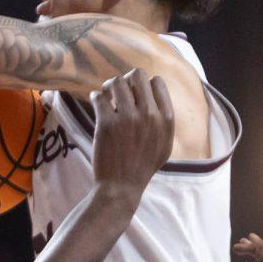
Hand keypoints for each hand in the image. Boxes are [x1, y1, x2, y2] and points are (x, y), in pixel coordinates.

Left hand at [91, 70, 174, 203]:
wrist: (122, 186)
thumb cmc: (143, 167)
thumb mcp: (165, 145)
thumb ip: (164, 121)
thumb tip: (156, 97)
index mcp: (166, 119)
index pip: (157, 82)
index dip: (145, 85)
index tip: (136, 95)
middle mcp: (149, 115)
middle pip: (138, 75)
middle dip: (127, 80)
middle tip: (119, 92)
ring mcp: (128, 118)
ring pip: (116, 81)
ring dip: (109, 87)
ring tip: (107, 97)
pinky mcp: (107, 123)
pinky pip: (98, 96)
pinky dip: (96, 97)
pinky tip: (98, 105)